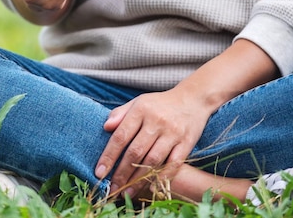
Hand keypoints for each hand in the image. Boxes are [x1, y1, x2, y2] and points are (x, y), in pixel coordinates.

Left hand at [94, 39, 278, 198]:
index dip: (109, 156)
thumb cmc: (160, 104)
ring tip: (127, 192)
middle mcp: (156, 121)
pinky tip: (151, 186)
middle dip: (121, 173)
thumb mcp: (138, 102)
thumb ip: (120, 113)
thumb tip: (105, 127)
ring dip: (138, 179)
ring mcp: (172, 133)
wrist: (192, 99)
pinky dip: (162, 176)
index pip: (121, 136)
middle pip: (135, 152)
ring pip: (152, 160)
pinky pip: (173, 163)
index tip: (99, 172)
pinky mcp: (187, 142)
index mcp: (141, 110)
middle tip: (112, 189)